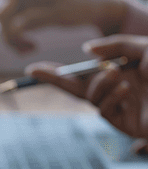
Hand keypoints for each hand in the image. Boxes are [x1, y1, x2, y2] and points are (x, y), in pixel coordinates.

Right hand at [0, 0, 126, 52]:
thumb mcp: (62, 14)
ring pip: (6, 23)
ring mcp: (27, 2)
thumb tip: (14, 26)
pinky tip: (31, 46)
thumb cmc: (83, 6)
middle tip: (27, 49)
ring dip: (14, 39)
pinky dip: (18, 39)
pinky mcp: (29, 12)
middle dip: (9, 34)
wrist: (99, 7)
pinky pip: (14, 27)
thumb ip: (36, 18)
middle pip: (2, 14)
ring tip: (30, 49)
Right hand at [26, 34, 147, 138]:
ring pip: (90, 97)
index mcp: (119, 73)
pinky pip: (103, 110)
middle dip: (53, 78)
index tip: (34, 68)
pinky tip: (126, 89)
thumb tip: (85, 49)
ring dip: (99, 83)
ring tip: (116, 73)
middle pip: (75, 88)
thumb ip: (117, 45)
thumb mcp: (145, 48)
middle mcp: (115, 90)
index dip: (58, 71)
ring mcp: (118, 108)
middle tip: (33, 70)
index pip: (82, 73)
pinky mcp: (124, 123)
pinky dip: (111, 98)